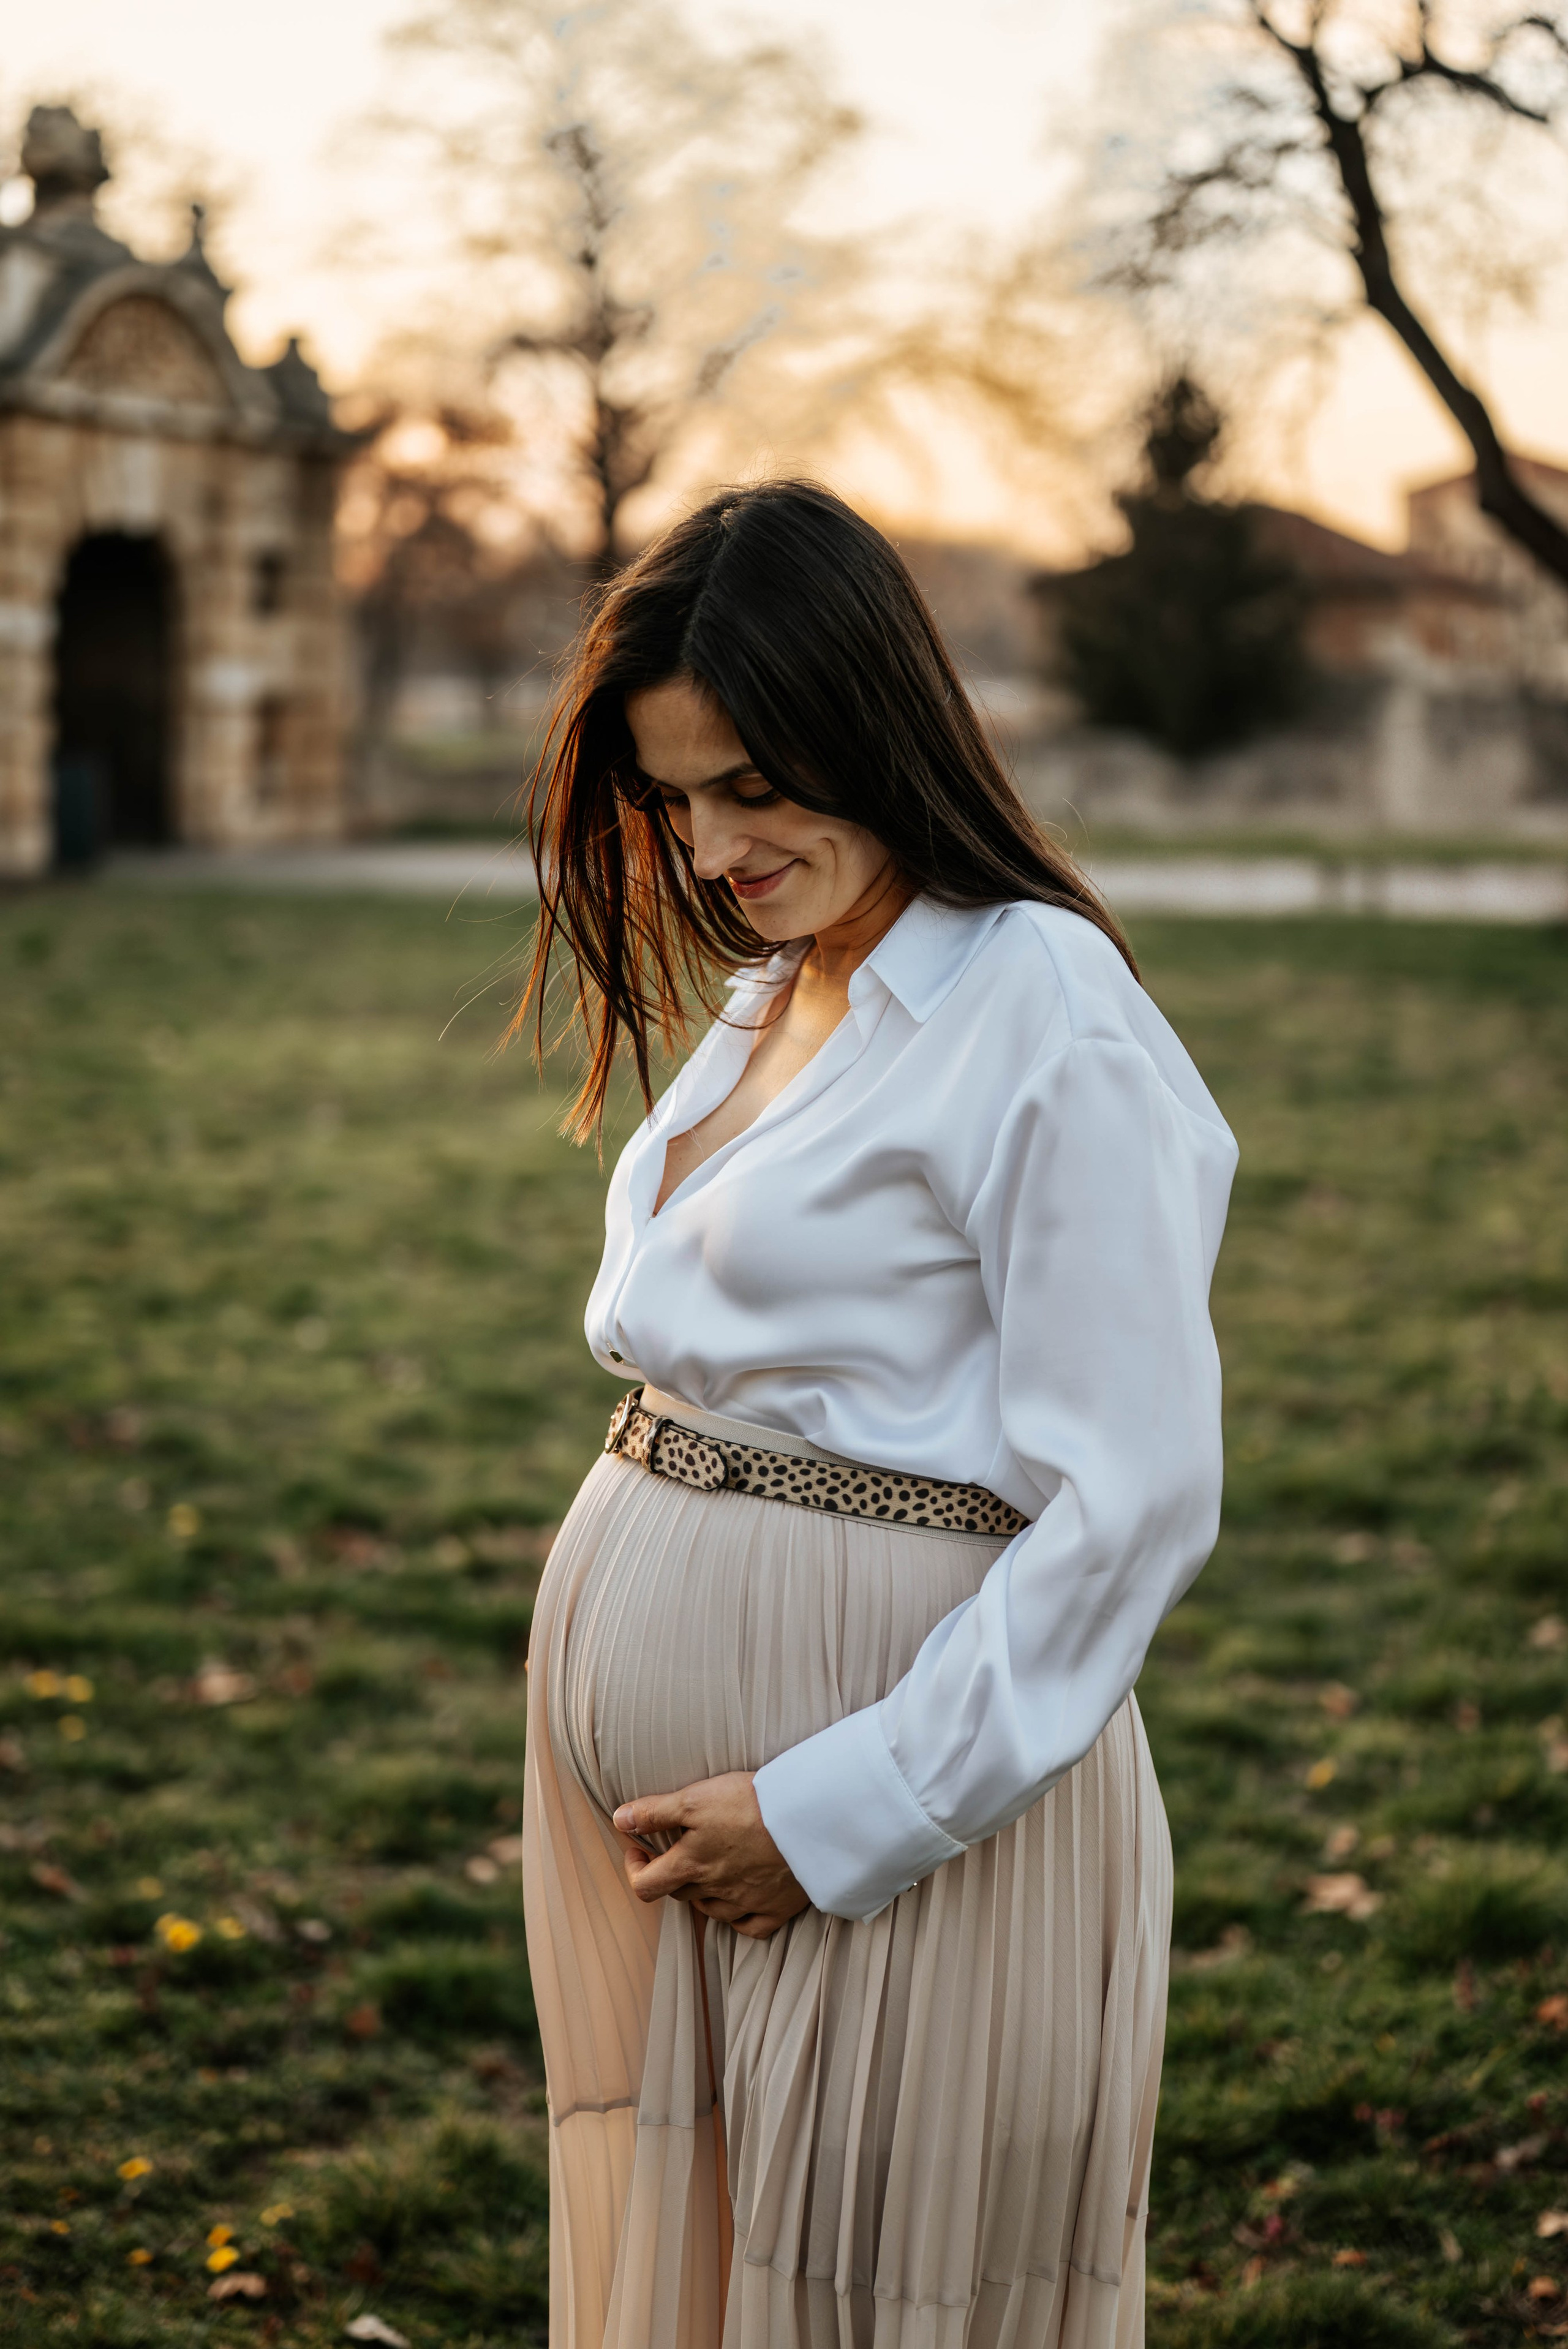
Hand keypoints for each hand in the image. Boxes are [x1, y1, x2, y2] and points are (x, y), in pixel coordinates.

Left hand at [613, 1771, 809, 1939]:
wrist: (809, 1818)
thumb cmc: (751, 1803)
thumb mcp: (695, 1798)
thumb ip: (655, 1812)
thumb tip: (619, 1820)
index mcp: (691, 1865)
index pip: (645, 1886)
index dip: (635, 1869)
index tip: (639, 1850)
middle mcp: (715, 1890)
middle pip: (680, 1893)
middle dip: (673, 1873)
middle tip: (680, 1849)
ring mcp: (747, 1903)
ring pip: (712, 1910)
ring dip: (704, 1893)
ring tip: (710, 1867)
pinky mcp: (777, 1908)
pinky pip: (750, 1926)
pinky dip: (740, 1917)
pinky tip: (741, 1901)